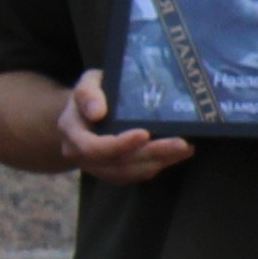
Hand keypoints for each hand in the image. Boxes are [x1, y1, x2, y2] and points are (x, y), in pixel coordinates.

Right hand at [55, 67, 192, 187]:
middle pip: (118, 164)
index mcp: (73, 134)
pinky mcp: (115, 171)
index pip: (93, 148)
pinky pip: (137, 174)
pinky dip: (159, 164)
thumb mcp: (86, 84)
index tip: (144, 133)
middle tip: (181, 144)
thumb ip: (88, 94)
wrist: (86, 114)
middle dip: (152, 154)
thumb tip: (97, 111)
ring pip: (130, 173)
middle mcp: (83, 156)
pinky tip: (178, 154)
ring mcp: (99, 167)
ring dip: (160, 162)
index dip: (120, 144)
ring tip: (185, 148)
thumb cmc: (90, 95)